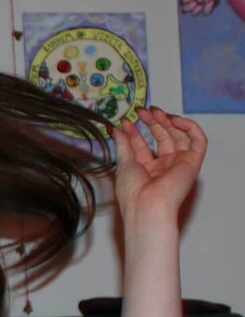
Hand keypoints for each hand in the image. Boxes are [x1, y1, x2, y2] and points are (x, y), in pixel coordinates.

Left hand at [112, 107, 206, 222]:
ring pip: (179, 136)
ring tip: (154, 112)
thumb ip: (123, 144)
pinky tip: (175, 119)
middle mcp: (164, 167)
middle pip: (162, 138)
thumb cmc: (133, 192)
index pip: (142, 146)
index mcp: (147, 170)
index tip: (125, 121)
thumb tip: (117, 129)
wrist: (147, 206)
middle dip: (152, 122)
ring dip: (168, 122)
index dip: (135, 132)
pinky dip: (190, 127)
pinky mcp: (192, 163)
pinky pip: (198, 141)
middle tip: (141, 111)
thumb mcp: (124, 163)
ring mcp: (179, 164)